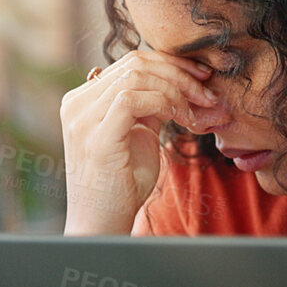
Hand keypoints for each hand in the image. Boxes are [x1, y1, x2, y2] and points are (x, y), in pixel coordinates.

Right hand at [59, 50, 218, 234]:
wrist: (102, 224)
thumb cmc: (122, 184)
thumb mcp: (139, 134)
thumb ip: (149, 107)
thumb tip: (180, 82)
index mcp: (85, 99)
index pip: (131, 62)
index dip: (171, 64)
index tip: (202, 76)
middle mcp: (77, 103)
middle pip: (136, 63)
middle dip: (180, 73)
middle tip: (208, 92)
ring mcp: (83, 119)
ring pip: (137, 76)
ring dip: (177, 90)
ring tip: (199, 111)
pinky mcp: (97, 137)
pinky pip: (133, 99)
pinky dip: (165, 103)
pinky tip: (182, 120)